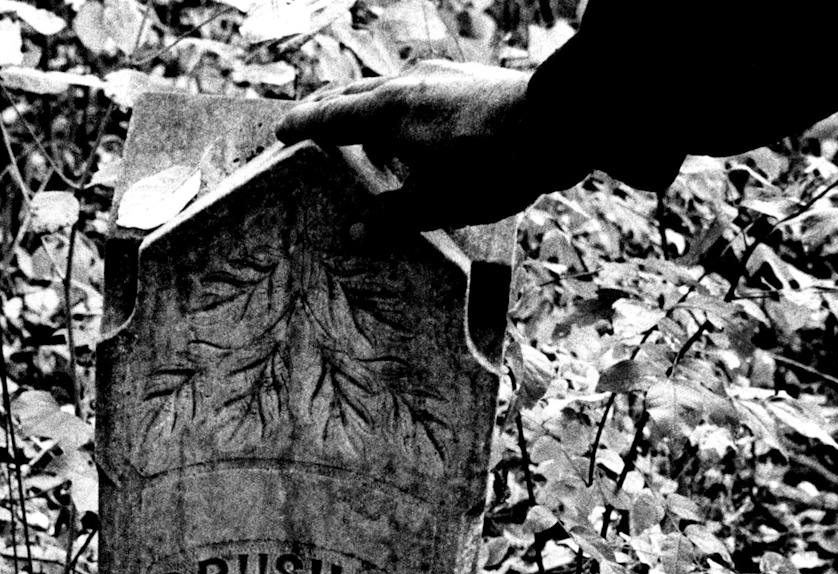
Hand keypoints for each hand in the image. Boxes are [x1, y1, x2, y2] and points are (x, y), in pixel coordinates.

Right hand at [276, 60, 588, 230]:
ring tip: (364, 142)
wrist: (557, 124)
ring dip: (366, 112)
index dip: (302, 127)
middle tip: (311, 131)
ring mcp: (440, 76)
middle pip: (352, 94)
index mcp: (388, 113)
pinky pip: (417, 92)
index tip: (280, 133)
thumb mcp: (436, 205)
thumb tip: (353, 234)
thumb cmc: (492, 167)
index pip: (329, 117)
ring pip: (386, 90)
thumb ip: (390, 218)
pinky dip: (400, 111)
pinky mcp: (466, 80)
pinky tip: (415, 136)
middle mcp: (408, 84)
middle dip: (327, 112)